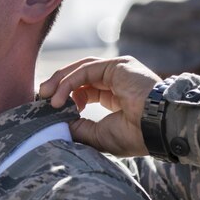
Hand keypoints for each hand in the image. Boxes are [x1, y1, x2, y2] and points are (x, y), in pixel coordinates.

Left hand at [38, 56, 161, 156]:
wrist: (158, 129)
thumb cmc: (136, 135)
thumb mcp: (99, 135)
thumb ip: (79, 128)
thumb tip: (56, 124)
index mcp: (116, 95)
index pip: (84, 89)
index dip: (66, 97)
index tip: (50, 110)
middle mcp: (117, 79)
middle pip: (79, 75)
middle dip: (57, 86)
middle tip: (40, 99)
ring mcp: (118, 69)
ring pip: (80, 69)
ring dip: (59, 82)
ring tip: (45, 97)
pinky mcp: (117, 65)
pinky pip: (85, 70)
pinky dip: (68, 82)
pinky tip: (58, 99)